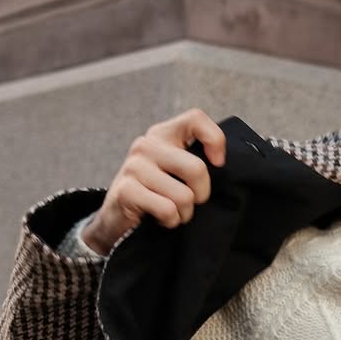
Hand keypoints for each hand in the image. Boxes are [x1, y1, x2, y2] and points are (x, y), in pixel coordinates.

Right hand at [82, 110, 226, 254]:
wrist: (117, 219)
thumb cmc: (156, 195)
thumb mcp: (177, 171)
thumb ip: (196, 161)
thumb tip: (223, 164)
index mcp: (163, 134)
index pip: (196, 118)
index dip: (215, 140)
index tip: (218, 163)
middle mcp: (147, 145)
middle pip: (197, 169)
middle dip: (201, 195)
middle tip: (190, 202)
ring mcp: (134, 166)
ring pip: (184, 196)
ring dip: (184, 213)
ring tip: (172, 211)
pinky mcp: (126, 190)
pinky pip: (168, 210)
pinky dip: (170, 221)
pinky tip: (160, 218)